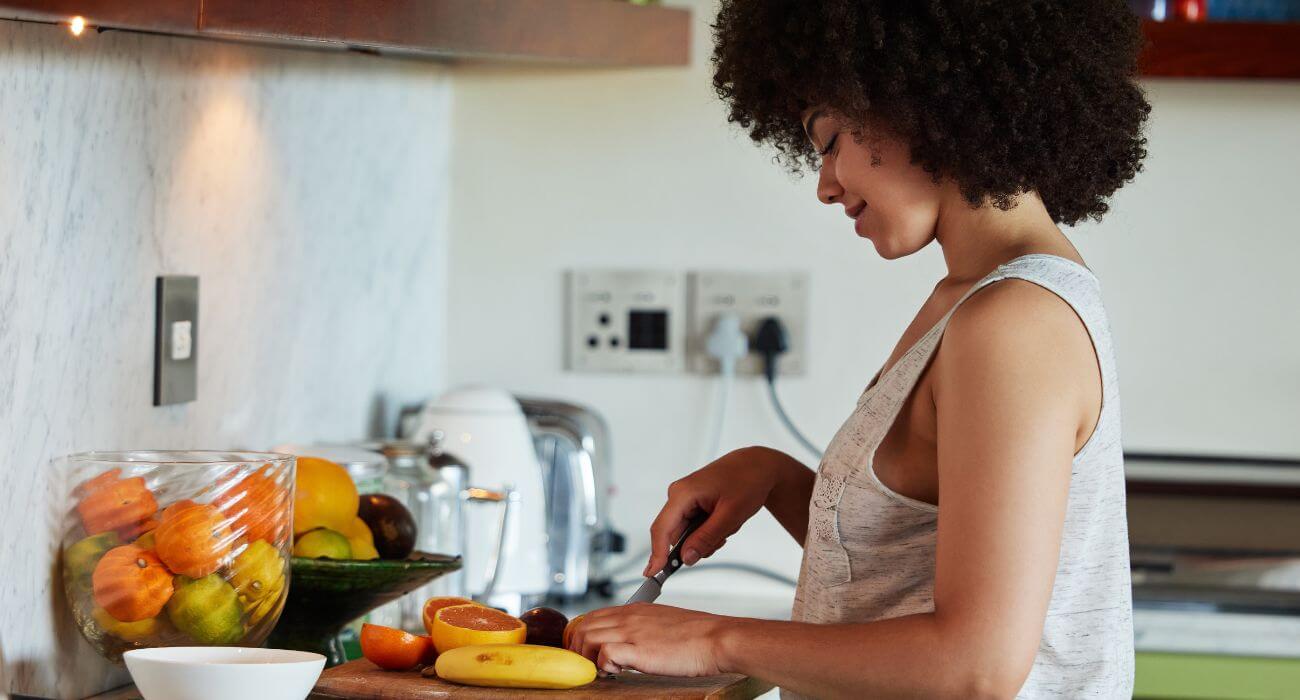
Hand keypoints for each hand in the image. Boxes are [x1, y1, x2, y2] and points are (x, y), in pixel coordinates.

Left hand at [567, 603, 732, 675]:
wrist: (716, 639)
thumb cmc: (697, 635)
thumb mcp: (663, 622)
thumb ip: (643, 628)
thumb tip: (631, 643)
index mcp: (635, 609)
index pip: (593, 615)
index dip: (581, 633)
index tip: (584, 650)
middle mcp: (629, 617)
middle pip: (583, 625)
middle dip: (577, 647)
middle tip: (586, 664)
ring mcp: (632, 632)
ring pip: (587, 637)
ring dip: (587, 657)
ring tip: (601, 670)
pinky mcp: (638, 650)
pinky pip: (604, 654)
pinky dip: (602, 665)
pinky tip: (615, 672)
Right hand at [644, 447, 784, 575]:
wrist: (758, 465)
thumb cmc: (747, 481)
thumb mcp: (730, 515)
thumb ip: (706, 538)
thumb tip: (686, 558)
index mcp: (682, 493)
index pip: (662, 530)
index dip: (657, 555)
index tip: (653, 575)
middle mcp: (678, 495)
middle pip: (675, 534)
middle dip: (699, 543)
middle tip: (722, 537)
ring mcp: (684, 499)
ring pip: (687, 533)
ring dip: (708, 536)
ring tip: (728, 523)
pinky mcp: (692, 502)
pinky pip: (694, 526)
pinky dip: (710, 530)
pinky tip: (725, 520)